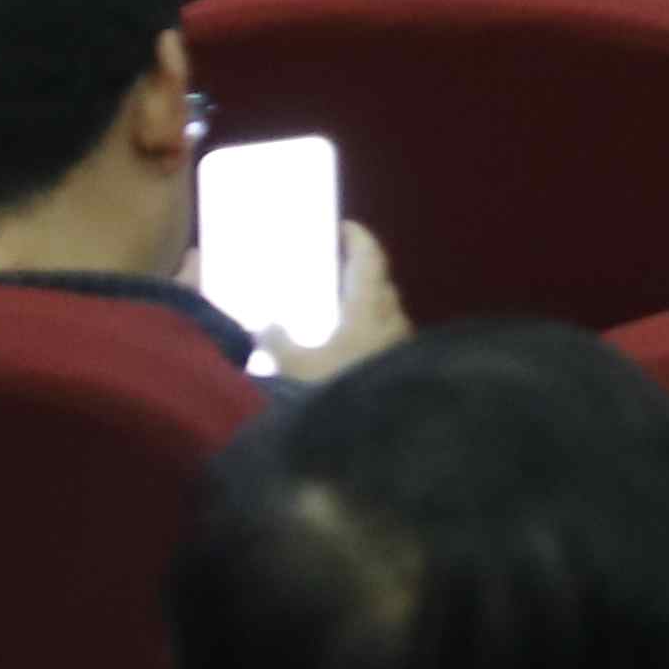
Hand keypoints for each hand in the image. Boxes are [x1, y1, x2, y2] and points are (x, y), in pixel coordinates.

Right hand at [262, 222, 411, 383]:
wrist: (362, 440)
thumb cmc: (326, 394)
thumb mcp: (289, 366)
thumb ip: (276, 341)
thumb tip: (268, 323)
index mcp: (369, 309)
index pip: (371, 260)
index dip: (361, 240)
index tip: (346, 228)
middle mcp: (392, 323)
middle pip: (383, 287)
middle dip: (364, 276)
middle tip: (338, 272)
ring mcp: (401, 348)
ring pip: (388, 316)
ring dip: (369, 309)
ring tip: (341, 312)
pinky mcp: (400, 371)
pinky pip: (388, 342)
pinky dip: (372, 335)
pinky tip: (351, 350)